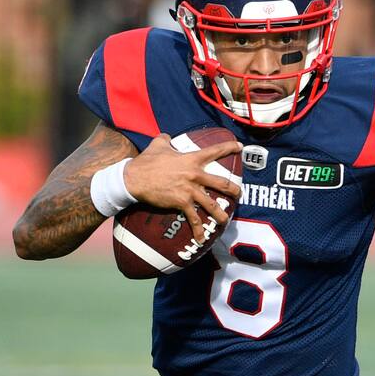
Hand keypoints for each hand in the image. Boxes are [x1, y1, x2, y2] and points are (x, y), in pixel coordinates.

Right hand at [124, 133, 242, 242]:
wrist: (135, 178)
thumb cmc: (146, 161)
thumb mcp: (158, 144)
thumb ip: (165, 139)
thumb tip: (166, 136)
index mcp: (191, 159)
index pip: (214, 151)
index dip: (229, 147)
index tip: (240, 146)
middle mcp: (194, 175)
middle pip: (220, 183)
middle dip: (233, 189)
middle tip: (239, 193)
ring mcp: (189, 190)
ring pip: (211, 204)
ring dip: (221, 213)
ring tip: (226, 219)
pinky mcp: (181, 203)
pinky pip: (193, 219)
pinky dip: (198, 230)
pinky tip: (201, 239)